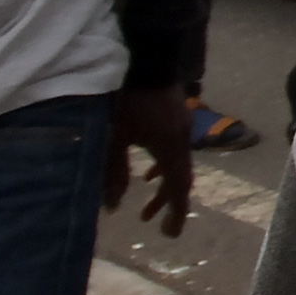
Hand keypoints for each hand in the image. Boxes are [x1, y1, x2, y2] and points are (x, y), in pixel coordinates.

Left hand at [108, 86, 195, 235]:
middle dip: (167, 203)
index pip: (178, 189)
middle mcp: (182, 142)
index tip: (170, 234)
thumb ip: (113, 172)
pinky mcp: (176, 118)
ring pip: (177, 164)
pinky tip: (148, 168)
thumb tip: (113, 206)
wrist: (150, 59)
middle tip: (155, 223)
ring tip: (146, 200)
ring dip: (163, 185)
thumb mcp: (115, 137)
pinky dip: (163, 166)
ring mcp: (182, 128)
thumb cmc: (129, 100)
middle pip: (180, 179)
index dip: (175, 213)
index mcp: (170, 150)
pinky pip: (174, 151)